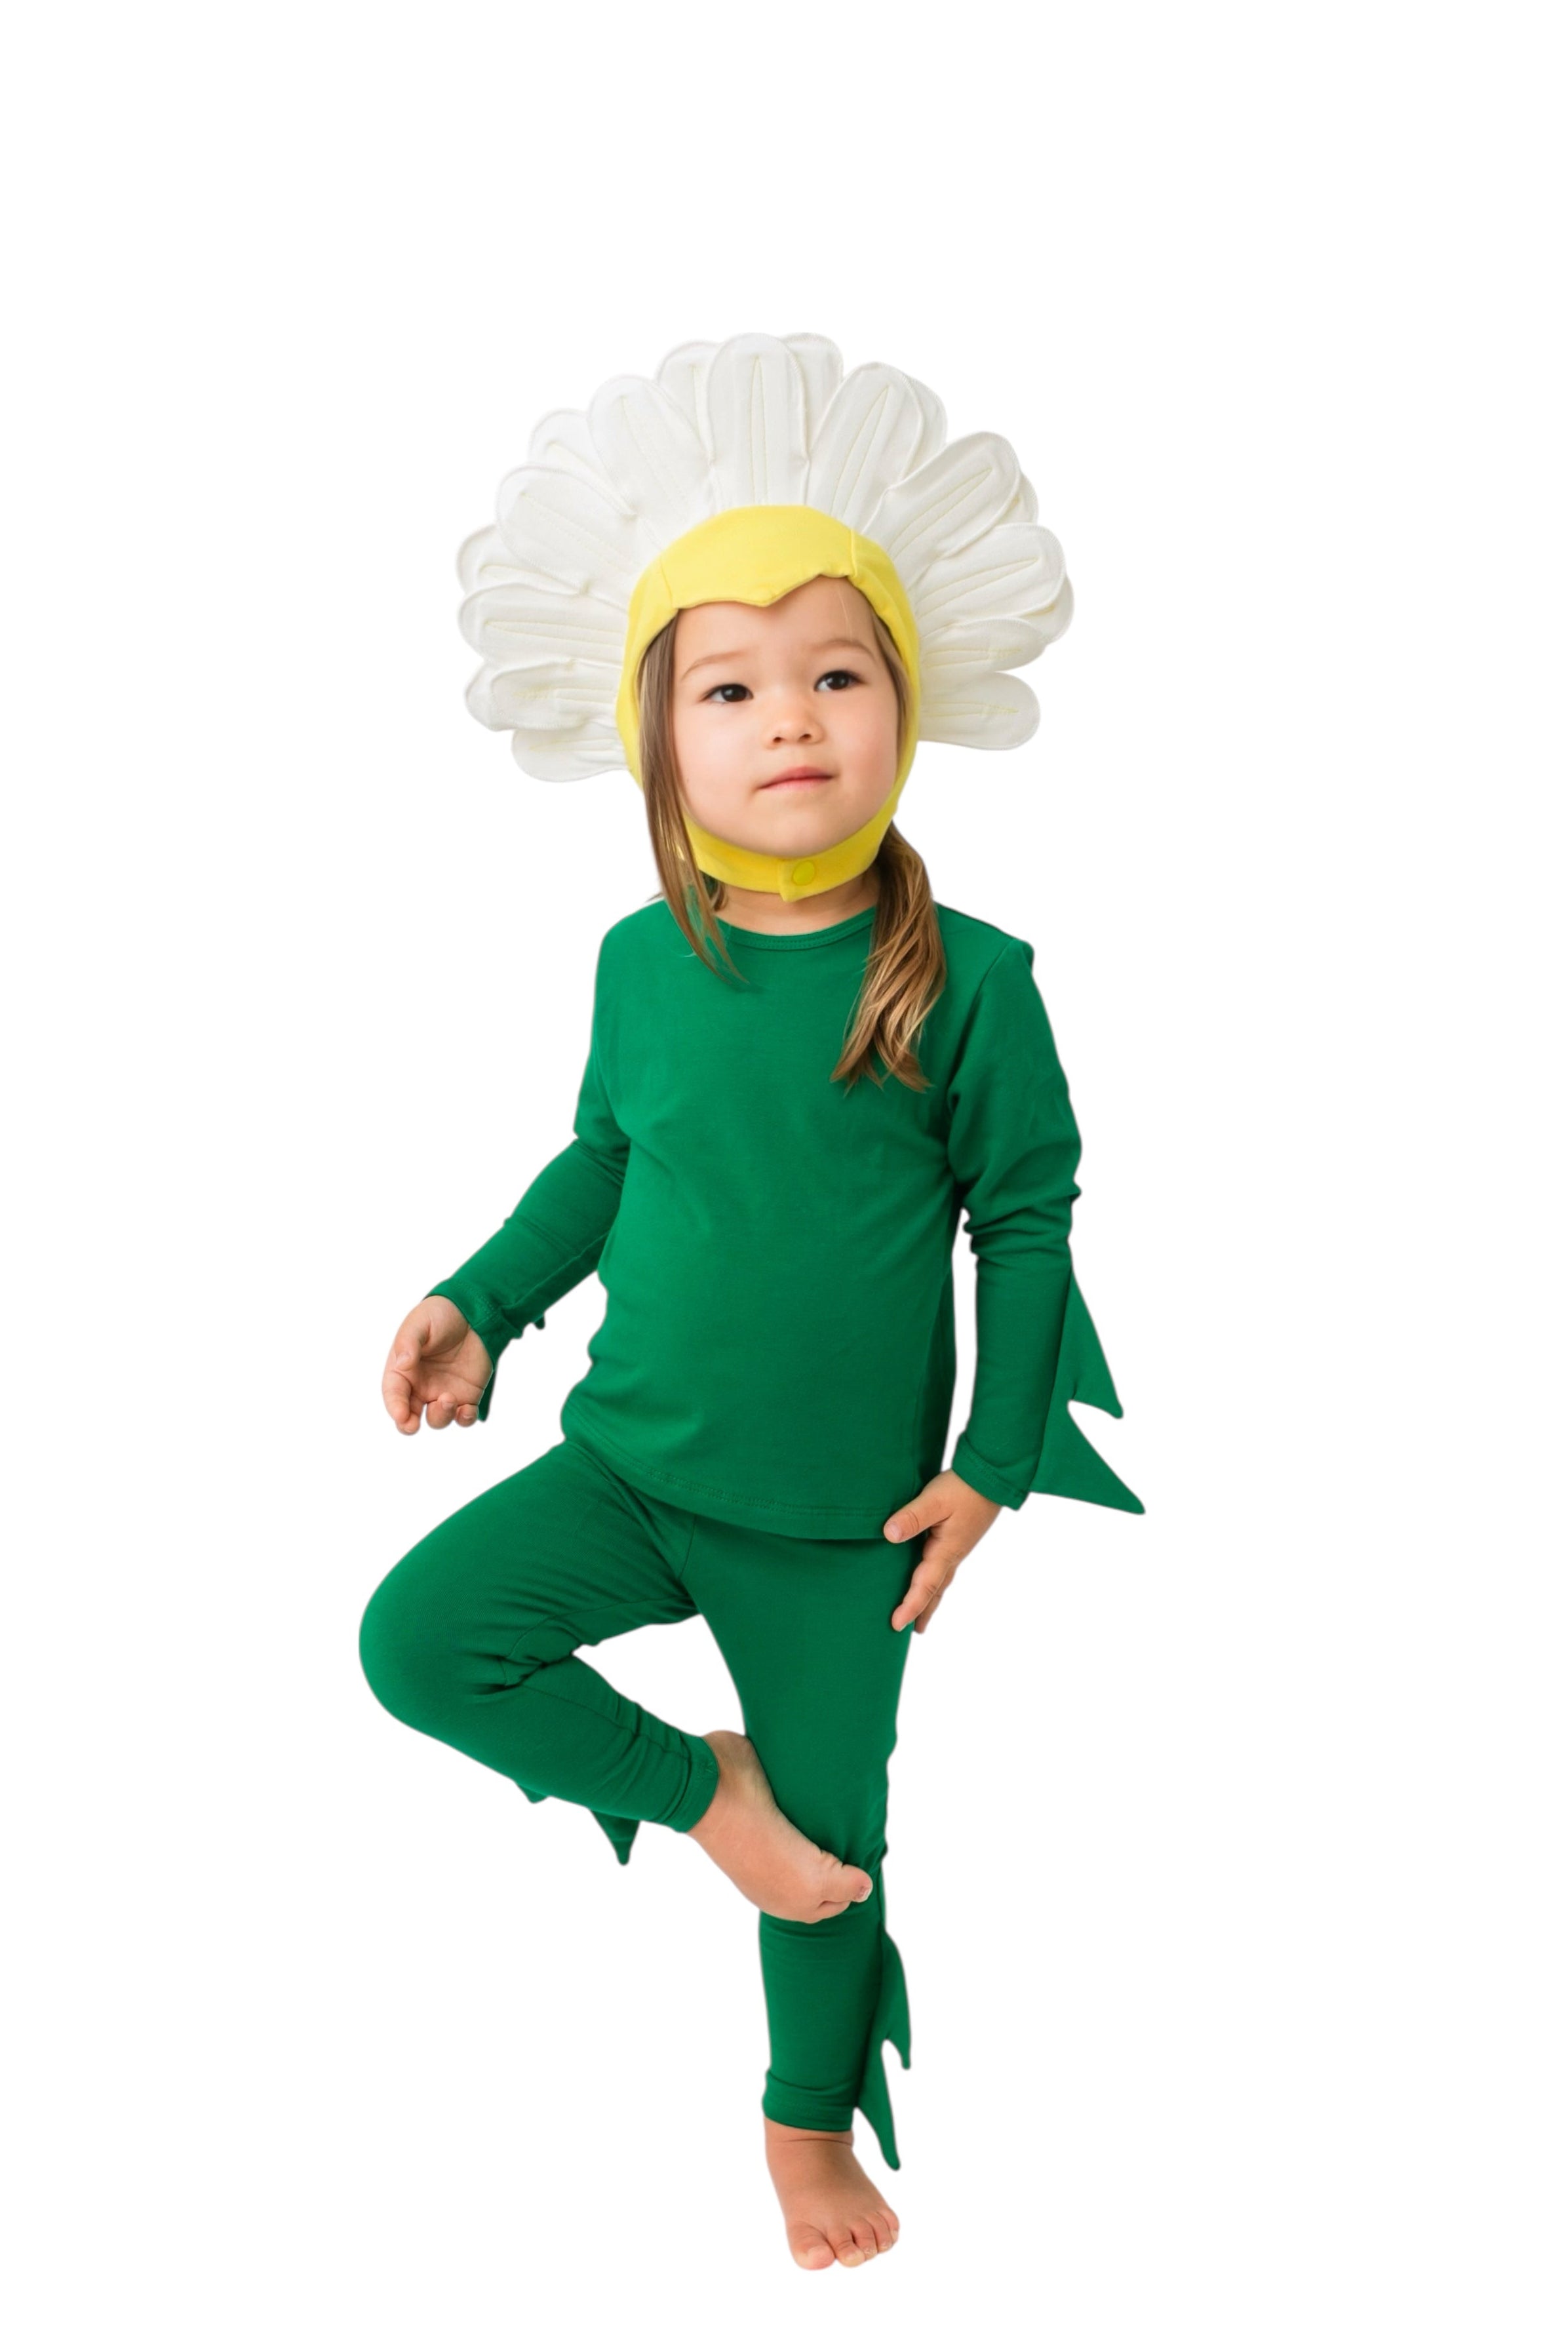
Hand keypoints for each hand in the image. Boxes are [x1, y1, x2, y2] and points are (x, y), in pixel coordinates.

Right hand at [382, 1296, 492, 1434]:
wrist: (473, 1312)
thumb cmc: (440, 1314)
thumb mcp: (420, 1323)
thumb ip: (408, 1342)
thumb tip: (403, 1363)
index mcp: (402, 1370)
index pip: (393, 1394)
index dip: (395, 1408)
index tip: (401, 1416)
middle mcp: (420, 1386)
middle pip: (409, 1415)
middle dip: (408, 1425)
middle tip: (413, 1426)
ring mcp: (443, 1392)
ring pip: (437, 1418)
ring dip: (440, 1416)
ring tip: (448, 1398)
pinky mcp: (467, 1395)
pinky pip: (463, 1417)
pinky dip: (464, 1419)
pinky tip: (466, 1410)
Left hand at [884, 1471, 1002, 1633]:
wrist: (991, 1477)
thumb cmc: (962, 1488)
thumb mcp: (934, 1500)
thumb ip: (912, 1517)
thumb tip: (889, 1535)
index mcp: (945, 1551)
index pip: (925, 1586)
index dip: (910, 1606)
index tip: (897, 1625)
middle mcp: (952, 1554)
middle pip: (935, 1590)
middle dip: (923, 1611)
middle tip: (913, 1630)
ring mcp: (957, 1547)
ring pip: (941, 1580)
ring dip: (930, 1598)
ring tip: (922, 1614)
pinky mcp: (959, 1537)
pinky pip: (943, 1567)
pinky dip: (935, 1580)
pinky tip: (931, 1574)